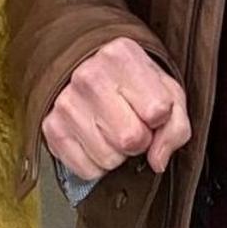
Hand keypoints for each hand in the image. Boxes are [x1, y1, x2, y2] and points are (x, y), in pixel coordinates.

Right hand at [41, 37, 190, 186]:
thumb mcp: (167, 92)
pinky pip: (87, 170)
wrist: (88, 72)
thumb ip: (175, 126)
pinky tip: (95, 140)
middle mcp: (88, 77)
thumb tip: (157, 160)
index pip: (157, 111)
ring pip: (108, 159)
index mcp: (121, 57)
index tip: (150, 110)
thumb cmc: (134, 85)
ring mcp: (65, 103)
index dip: (159, 119)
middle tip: (132, 124)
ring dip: (117, 153)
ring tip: (111, 130)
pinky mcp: (51, 128)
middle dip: (138, 140)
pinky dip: (96, 164)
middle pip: (130, 139)